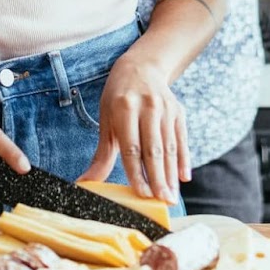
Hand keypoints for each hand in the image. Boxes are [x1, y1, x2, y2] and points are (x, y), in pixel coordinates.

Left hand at [79, 53, 187, 203]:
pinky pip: (182, 139)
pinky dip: (184, 159)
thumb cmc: (118, 98)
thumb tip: (85, 182)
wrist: (142, 67)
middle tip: (162, 202)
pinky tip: (183, 177)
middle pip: (153, 150)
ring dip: (171, 174)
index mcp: (124, 108)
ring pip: (169, 147)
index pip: (131, 148)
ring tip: (171, 197)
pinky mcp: (178, 112)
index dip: (137, 172)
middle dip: (158, 178)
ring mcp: (165, 109)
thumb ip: (101, 154)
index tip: (142, 194)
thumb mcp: (106, 120)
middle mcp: (147, 107)